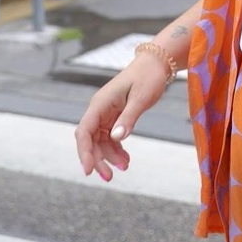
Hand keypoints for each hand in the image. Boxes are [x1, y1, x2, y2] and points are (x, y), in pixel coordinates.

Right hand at [74, 58, 168, 181]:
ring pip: (100, 141)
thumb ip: (128, 118)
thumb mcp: (141, 98)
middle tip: (109, 177)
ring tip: (125, 166)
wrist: (156, 63)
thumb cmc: (148, 77)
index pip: (84, 131)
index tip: (88, 170)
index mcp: (100, 103)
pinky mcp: (115, 116)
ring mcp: (106, 113)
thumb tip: (116, 138)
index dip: (84, 152)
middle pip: (90, 140)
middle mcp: (99, 109)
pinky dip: (116, 149)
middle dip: (98, 159)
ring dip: (109, 156)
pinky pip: (110, 137)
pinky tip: (125, 159)